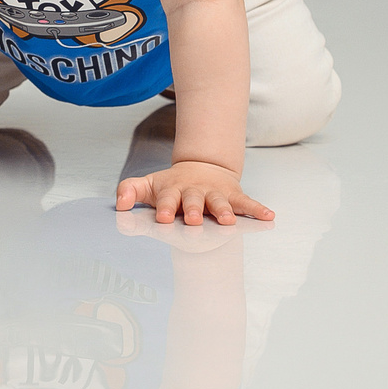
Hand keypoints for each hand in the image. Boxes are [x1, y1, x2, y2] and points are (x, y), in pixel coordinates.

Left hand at [113, 160, 274, 225]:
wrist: (202, 167)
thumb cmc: (172, 185)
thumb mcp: (148, 185)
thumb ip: (129, 191)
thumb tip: (119, 205)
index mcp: (173, 190)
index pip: (167, 199)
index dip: (164, 207)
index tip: (161, 218)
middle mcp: (195, 192)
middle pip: (194, 201)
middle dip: (194, 210)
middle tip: (193, 220)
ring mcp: (215, 194)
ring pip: (220, 203)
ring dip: (224, 211)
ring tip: (227, 221)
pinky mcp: (234, 196)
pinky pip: (247, 203)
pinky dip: (258, 209)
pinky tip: (269, 216)